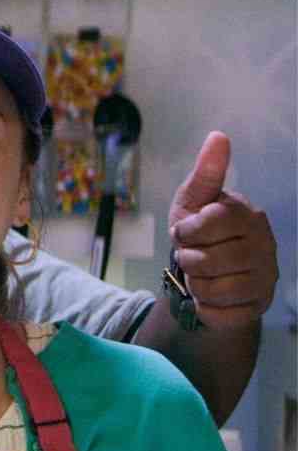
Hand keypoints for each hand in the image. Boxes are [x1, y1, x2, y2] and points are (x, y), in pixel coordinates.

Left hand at [168, 131, 276, 329]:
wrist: (208, 276)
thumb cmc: (200, 234)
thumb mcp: (193, 203)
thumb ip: (205, 174)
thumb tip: (218, 137)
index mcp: (248, 216)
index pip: (209, 223)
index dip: (186, 232)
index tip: (185, 232)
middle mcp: (264, 245)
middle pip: (208, 261)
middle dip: (189, 261)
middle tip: (195, 257)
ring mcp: (265, 278)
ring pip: (212, 289)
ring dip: (196, 285)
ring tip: (203, 276)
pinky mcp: (258, 306)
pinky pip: (218, 314)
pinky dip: (204, 309)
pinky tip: (211, 297)